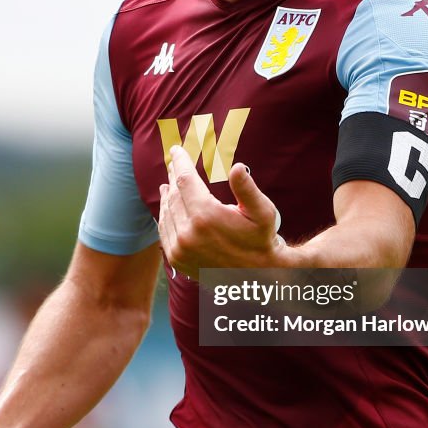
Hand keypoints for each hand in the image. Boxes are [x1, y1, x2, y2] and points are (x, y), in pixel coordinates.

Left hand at [158, 145, 285, 278]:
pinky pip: (165, 231)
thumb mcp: (263, 212)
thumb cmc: (261, 240)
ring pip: (166, 212)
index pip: (184, 180)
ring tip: (169, 183)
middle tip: (174, 162)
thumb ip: (248, 189)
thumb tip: (238, 168)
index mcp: (206, 217)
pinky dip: (165, 215)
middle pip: (174, 195)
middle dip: (174, 176)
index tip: (176, 149)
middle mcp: (187, 233)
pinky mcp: (177, 260)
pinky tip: (168, 206)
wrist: (256, 278)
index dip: (180, 162)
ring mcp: (179, 248)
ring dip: (167, 195)